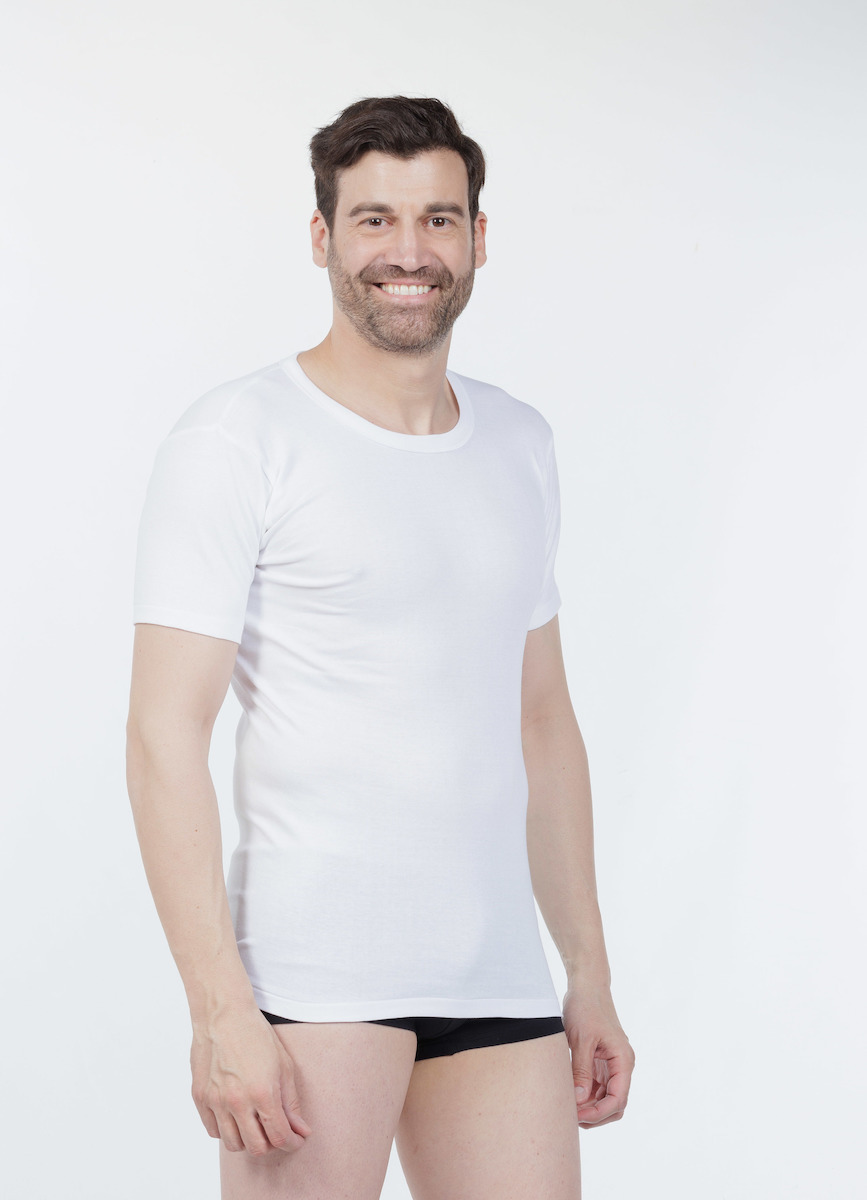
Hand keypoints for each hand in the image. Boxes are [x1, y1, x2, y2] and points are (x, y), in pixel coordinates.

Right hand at [190, 1008, 312, 1155]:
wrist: (223, 1015)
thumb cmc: (256, 1035)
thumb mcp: (284, 1065)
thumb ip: (291, 1103)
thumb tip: (301, 1130)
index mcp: (262, 1093)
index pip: (280, 1137)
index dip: (292, 1143)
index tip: (297, 1139)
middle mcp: (237, 1101)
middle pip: (256, 1147)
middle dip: (271, 1144)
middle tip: (276, 1130)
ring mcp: (215, 1101)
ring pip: (233, 1144)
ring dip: (247, 1139)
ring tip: (255, 1122)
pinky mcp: (200, 1098)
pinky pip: (213, 1130)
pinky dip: (226, 1129)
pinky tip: (235, 1114)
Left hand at [562, 984, 634, 1128]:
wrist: (587, 986)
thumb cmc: (585, 1008)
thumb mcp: (581, 1039)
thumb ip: (581, 1070)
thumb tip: (579, 1100)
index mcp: (623, 1060)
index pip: (618, 1099)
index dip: (599, 1113)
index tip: (578, 1115)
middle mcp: (621, 1066)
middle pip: (614, 1105)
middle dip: (595, 1115)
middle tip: (570, 1116)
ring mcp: (611, 1065)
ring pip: (605, 1099)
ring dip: (590, 1107)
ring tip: (567, 1108)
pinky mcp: (601, 1063)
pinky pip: (597, 1088)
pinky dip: (585, 1096)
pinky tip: (569, 1097)